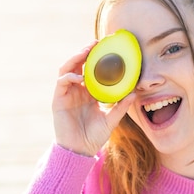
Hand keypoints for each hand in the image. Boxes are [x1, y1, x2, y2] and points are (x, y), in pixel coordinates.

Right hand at [52, 42, 134, 156]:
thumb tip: (135, 93)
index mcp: (89, 92)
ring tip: (86, 52)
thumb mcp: (111, 120)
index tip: (108, 48)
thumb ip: (121, 106)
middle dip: (86, 52)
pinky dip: (69, 77)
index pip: (92, 70)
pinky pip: (62, 83)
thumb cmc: (94, 136)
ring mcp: (67, 94)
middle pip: (79, 65)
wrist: (79, 150)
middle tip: (96, 43)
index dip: (98, 58)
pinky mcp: (58, 100)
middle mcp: (77, 90)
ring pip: (68, 69)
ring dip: (75, 58)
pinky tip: (79, 77)